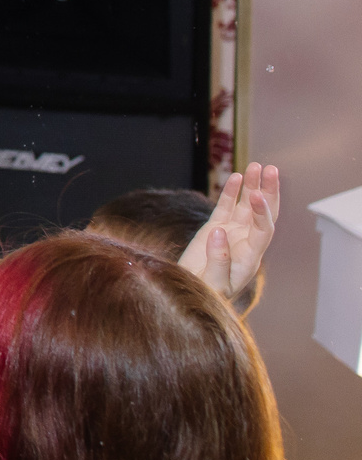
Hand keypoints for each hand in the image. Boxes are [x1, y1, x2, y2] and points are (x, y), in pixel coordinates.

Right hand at [180, 163, 278, 307]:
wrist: (189, 294)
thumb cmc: (205, 293)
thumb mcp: (213, 283)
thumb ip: (219, 259)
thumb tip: (218, 232)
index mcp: (250, 256)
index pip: (264, 228)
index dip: (262, 211)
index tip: (254, 195)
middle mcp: (246, 242)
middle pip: (263, 213)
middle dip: (268, 191)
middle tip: (270, 169)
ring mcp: (232, 234)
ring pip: (246, 206)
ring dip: (252, 186)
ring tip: (256, 165)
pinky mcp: (215, 229)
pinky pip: (226, 207)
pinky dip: (232, 192)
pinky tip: (236, 177)